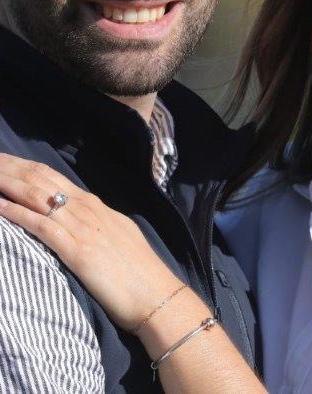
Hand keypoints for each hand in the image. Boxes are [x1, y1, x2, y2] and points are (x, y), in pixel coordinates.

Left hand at [0, 153, 182, 331]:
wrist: (155, 293)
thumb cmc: (137, 271)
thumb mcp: (117, 235)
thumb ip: (96, 223)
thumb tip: (81, 217)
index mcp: (95, 206)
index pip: (53, 177)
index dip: (25, 167)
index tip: (4, 160)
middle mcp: (87, 210)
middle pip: (41, 180)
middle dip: (11, 168)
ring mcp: (82, 228)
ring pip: (37, 197)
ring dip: (8, 183)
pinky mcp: (77, 250)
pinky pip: (40, 226)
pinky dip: (16, 213)